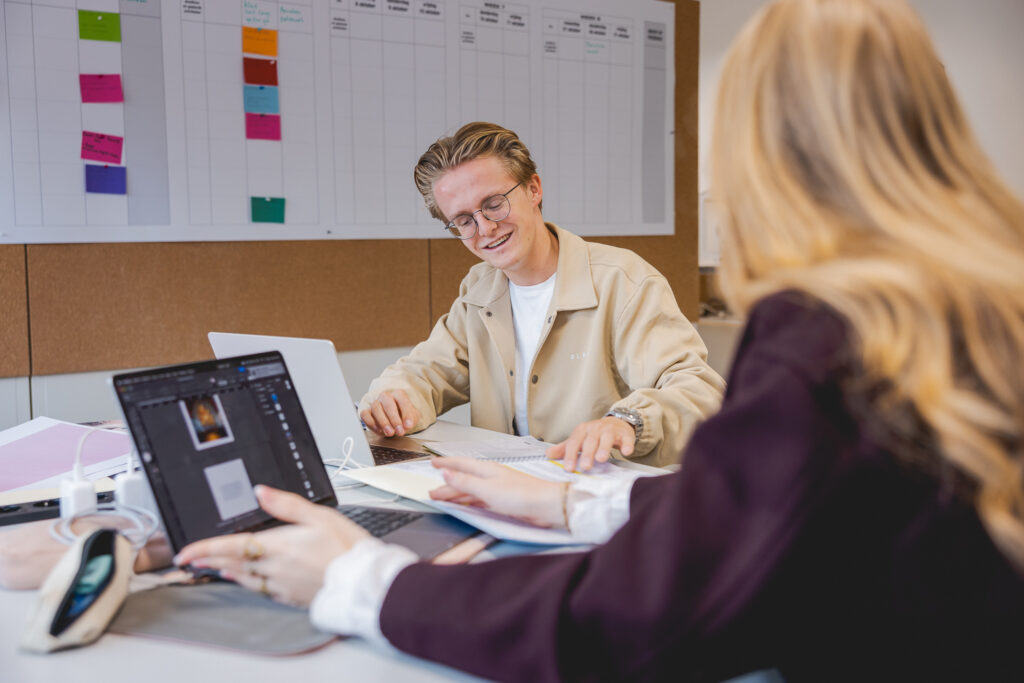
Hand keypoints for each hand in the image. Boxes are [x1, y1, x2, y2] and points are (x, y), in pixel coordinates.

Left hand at [173, 485, 369, 606]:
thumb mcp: (320, 516)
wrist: (363, 581)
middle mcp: (275, 568)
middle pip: (233, 563)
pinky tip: (245, 580)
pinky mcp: (291, 596)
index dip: (205, 549)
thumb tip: (260, 491)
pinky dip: (246, 583)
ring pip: (244, 578)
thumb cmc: (347, 548)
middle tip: (188, 561)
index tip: (185, 552)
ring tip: (212, 567)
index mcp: (279, 546)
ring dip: (225, 571)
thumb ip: (287, 504)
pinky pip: (261, 590)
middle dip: (208, 560)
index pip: (232, 546)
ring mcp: (282, 585)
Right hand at [360, 389, 420, 436]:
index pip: (402, 400)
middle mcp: (386, 396)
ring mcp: (375, 403)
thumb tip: (406, 426)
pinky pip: (365, 414)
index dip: (406, 414)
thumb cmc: (403, 417)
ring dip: (383, 422)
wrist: (394, 422)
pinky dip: (371, 422)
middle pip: (388, 403)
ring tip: (390, 433)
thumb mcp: (412, 418)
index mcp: (398, 394)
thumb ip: (411, 421)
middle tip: (399, 431)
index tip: (408, 426)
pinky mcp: (367, 412)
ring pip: (376, 408)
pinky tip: (379, 430)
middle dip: (394, 419)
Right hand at [429, 457, 567, 528]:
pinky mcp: (502, 500)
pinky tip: (465, 505)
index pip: (460, 464)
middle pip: (463, 479)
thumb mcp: (487, 489)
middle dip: (447, 484)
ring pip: (470, 490)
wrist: (545, 505)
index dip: (445, 463)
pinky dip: (468, 501)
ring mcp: (496, 488)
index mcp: (486, 469)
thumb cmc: (522, 495)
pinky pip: (479, 499)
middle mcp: (490, 476)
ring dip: (456, 494)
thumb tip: (446, 473)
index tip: (433, 463)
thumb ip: (465, 482)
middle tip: (432, 490)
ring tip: (443, 499)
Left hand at [546, 416, 635, 471]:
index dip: (571, 455)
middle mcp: (596, 429)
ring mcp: (610, 430)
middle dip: (587, 454)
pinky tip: (626, 452)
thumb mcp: (579, 438)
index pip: (574, 442)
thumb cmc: (595, 434)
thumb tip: (548, 454)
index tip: (568, 468)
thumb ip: (565, 447)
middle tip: (585, 466)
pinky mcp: (624, 434)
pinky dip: (626, 445)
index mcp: (583, 430)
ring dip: (604, 448)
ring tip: (601, 459)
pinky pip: (626, 439)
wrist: (616, 422)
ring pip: (606, 438)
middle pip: (590, 441)